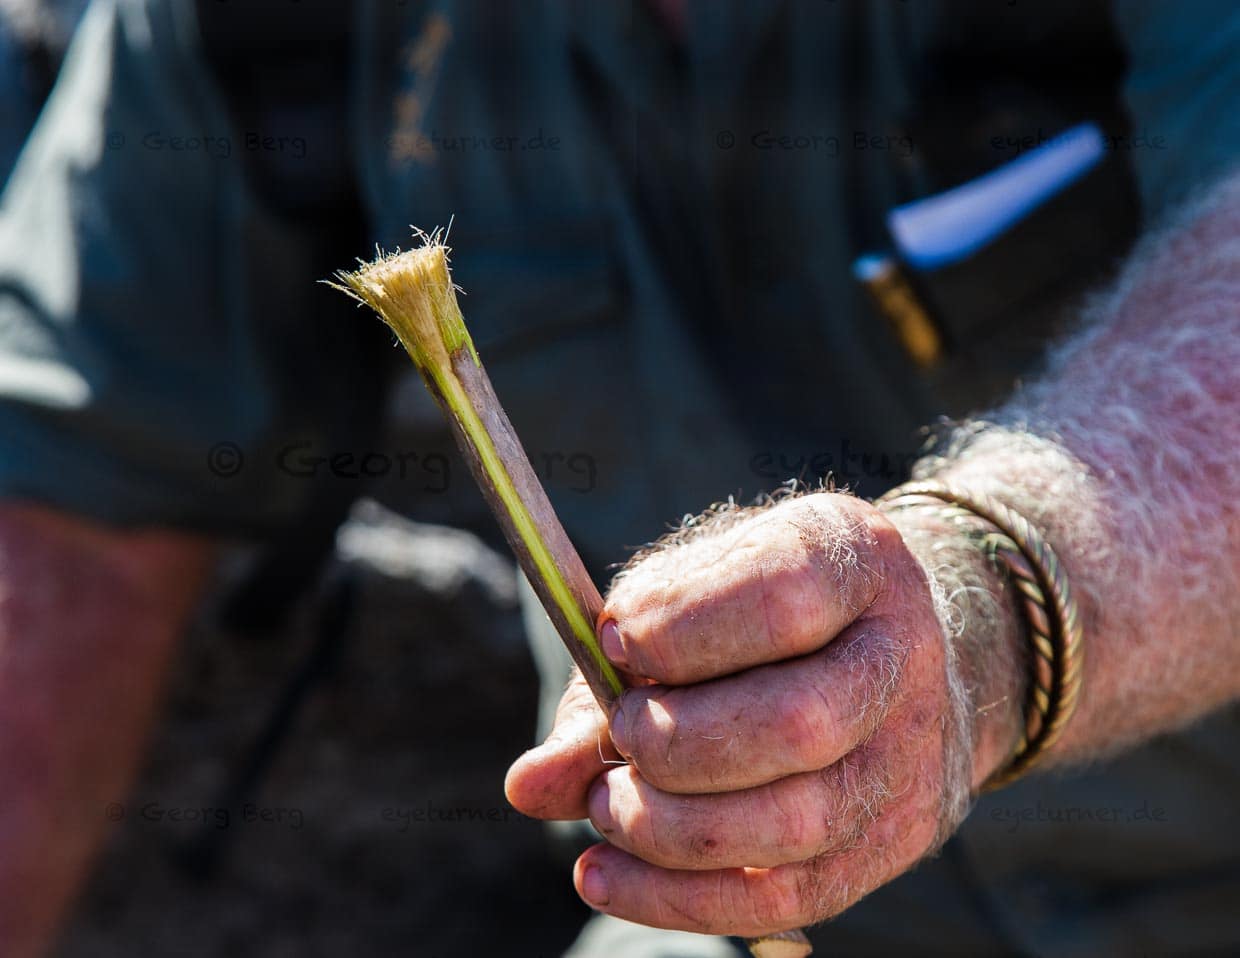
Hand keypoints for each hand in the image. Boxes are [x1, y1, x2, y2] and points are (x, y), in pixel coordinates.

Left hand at [506, 492, 1015, 937]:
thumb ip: (612, 672)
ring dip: (668, 827)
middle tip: (619, 731)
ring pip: (794, 823)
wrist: (896, 646)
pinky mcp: (896, 837)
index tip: (612, 639)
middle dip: (676, 740)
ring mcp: (910, 756)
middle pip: (796, 722)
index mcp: (856, 561)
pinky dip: (679, 898)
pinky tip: (605, 875)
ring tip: (607, 802)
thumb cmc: (768, 611)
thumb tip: (529, 784)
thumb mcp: (699, 593)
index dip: (682, 628)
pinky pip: (789, 897)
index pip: (782, 598)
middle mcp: (901, 657)